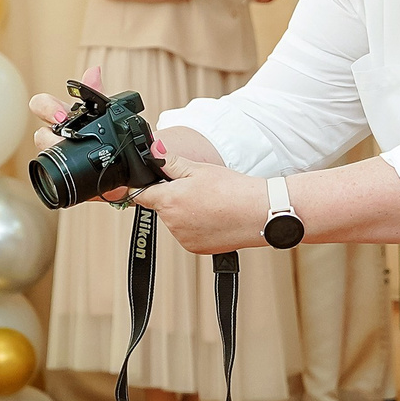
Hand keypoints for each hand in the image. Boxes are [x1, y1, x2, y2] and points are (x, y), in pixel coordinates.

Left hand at [131, 156, 266, 253]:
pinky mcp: (196, 249)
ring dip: (185, 213)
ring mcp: (184, 239)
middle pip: (161, 207)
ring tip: (210, 204)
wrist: (258, 214)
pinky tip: (214, 217)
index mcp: (169, 201)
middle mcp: (172, 224)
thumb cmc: (232, 190)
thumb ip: (170, 162)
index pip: (140, 194)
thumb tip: (153, 151)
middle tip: (196, 189)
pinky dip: (196, 227)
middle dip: (172, 198)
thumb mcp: (199, 169)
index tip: (149, 183)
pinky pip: (188, 235)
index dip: (145, 186)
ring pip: (175, 222)